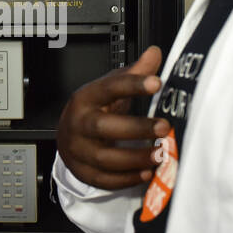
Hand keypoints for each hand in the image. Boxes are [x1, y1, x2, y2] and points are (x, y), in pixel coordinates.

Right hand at [57, 45, 168, 190]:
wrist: (67, 136)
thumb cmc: (94, 110)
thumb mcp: (109, 88)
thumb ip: (133, 73)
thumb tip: (155, 53)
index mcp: (86, 98)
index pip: (108, 88)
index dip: (132, 85)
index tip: (157, 83)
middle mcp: (79, 124)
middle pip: (102, 127)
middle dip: (135, 128)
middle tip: (164, 127)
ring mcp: (78, 151)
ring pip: (105, 158)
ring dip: (135, 158)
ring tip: (161, 153)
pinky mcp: (84, 173)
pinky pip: (106, 179)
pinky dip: (127, 178)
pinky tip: (147, 172)